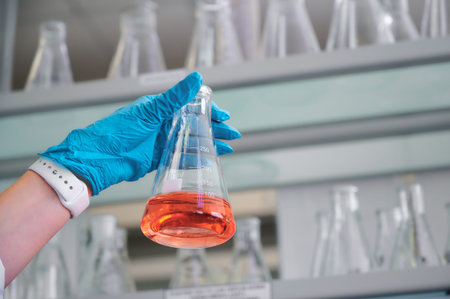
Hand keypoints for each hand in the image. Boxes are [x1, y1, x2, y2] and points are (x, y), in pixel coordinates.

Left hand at [40, 72, 240, 194]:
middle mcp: (163, 124)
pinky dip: (195, 159)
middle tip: (232, 135)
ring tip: (226, 149)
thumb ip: (175, 97)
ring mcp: (162, 142)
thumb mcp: (150, 111)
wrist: (100, 156)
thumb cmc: (119, 129)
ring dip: (209, 145)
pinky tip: (208, 160)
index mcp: (161, 109)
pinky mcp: (158, 158)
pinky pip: (181, 158)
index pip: (192, 108)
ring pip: (191, 142)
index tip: (224, 116)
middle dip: (215, 130)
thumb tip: (197, 78)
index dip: (209, 112)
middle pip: (195, 126)